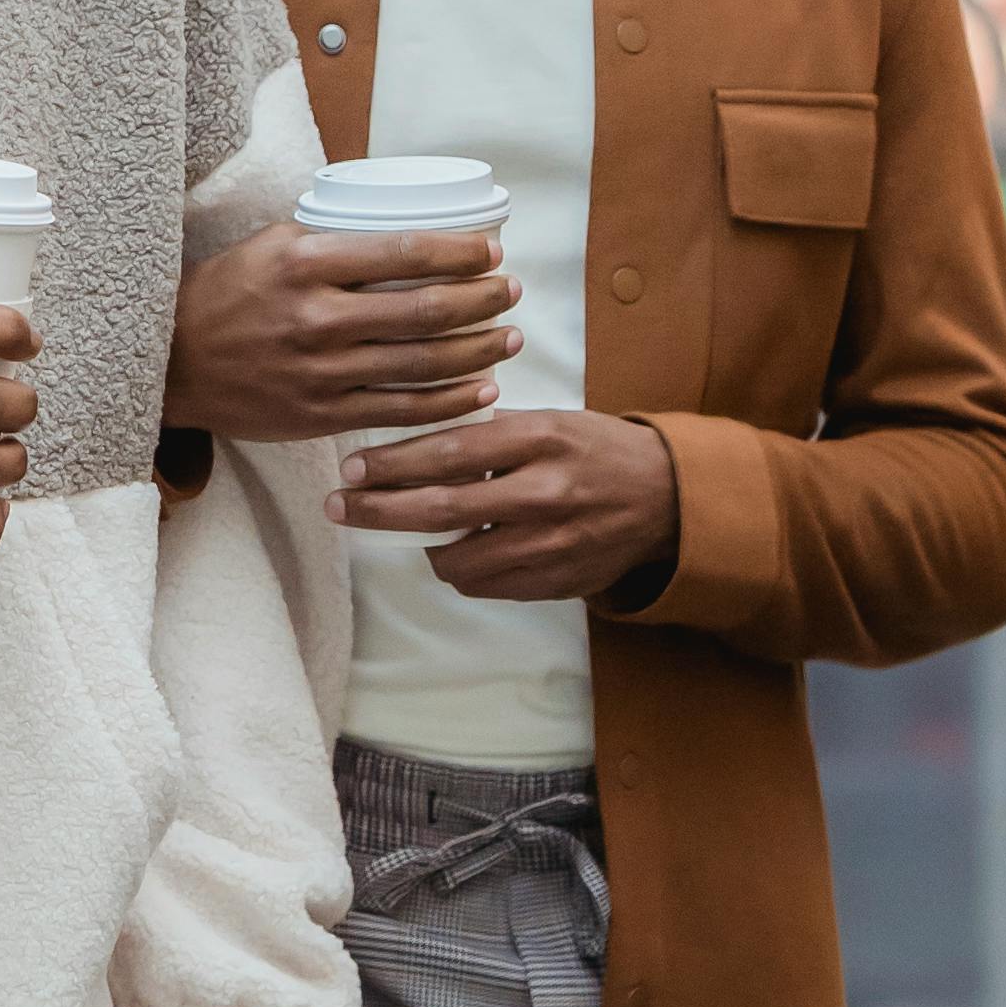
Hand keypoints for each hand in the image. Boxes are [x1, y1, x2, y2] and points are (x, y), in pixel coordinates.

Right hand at [165, 219, 515, 445]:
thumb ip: (333, 237)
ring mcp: (321, 372)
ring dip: (477, 350)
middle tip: (511, 291)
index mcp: (305, 262)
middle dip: (481, 300)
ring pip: (421, 363)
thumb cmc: (225, 293)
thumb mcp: (271, 244)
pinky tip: (481, 390)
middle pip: (424, 310)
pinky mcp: (321, 415)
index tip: (491, 250)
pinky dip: (448, 402)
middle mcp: (316, 317)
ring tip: (509, 337)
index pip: (404, 251)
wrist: (170, 362)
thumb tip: (403, 229)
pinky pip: (400, 411)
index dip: (459, 253)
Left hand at [341, 405, 682, 603]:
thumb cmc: (595, 450)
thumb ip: (489, 436)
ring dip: (423, 546)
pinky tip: (461, 548)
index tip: (351, 468)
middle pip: (440, 509)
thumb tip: (414, 448)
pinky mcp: (554, 582)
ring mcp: (549, 544)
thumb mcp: (548, 421)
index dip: (393, 463)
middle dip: (379, 510)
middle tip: (339, 507)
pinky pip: (486, 585)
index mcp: (539, 438)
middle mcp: (542, 493)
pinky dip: (464, 568)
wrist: (666, 499)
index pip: (449, 451)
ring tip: (410, 528)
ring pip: (457, 560)